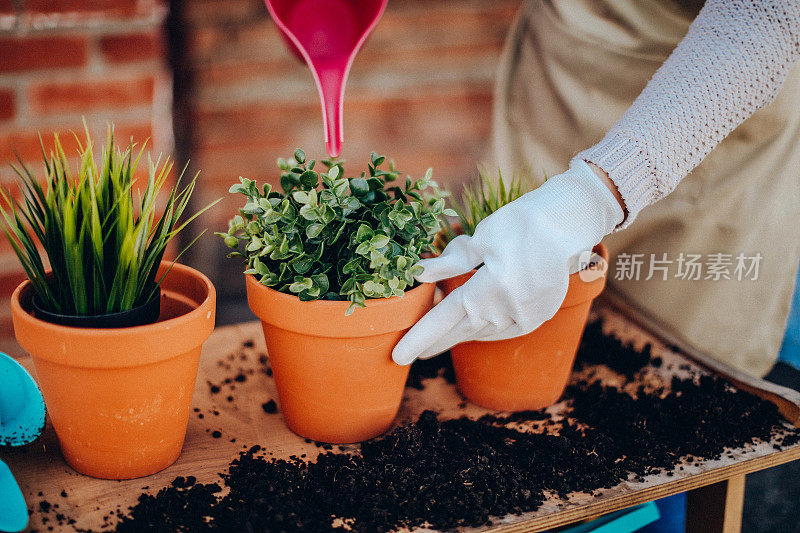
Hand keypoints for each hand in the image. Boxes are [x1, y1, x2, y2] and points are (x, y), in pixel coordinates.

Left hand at [392, 159, 623, 364]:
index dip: (418, 338)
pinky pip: (504, 330)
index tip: (398, 356)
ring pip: (483, 333)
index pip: (441, 320)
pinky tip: (476, 327)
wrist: (567, 226)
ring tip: (440, 337)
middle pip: (459, 333)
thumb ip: (449, 262)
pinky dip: (486, 329)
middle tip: (414, 353)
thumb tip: (419, 273)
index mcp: (484, 292)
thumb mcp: (480, 240)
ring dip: (460, 334)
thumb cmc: (519, 226)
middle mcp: (503, 312)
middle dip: (435, 343)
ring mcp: (524, 318)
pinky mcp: (538, 317)